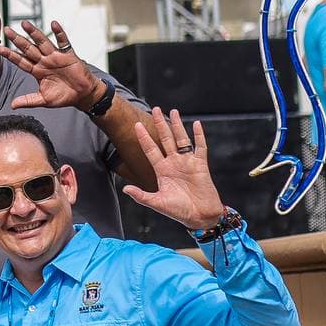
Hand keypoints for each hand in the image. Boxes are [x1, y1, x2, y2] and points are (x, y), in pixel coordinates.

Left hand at [0, 20, 103, 112]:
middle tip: (7, 30)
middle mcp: (44, 61)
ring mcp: (56, 57)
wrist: (82, 95)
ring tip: (24, 23)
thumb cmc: (63, 96)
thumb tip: (12, 105)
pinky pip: (63, 42)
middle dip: (18, 39)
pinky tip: (53, 24)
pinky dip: (60, 33)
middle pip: (28, 48)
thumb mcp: (43, 100)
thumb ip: (28, 101)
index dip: (10, 55)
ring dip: (34, 33)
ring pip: (43, 42)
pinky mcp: (68, 55)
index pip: (21, 61)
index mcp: (37, 71)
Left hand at [121, 107, 228, 229]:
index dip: (144, 137)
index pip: (150, 149)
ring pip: (181, 139)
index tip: (136, 125)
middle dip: (160, 124)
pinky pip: (200, 147)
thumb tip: (125, 189)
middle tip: (155, 109)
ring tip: (173, 111)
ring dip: (177, 125)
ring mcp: (187, 162)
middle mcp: (173, 163)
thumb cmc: (179, 211)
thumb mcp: (157, 203)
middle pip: (165, 139)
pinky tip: (196, 124)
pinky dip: (199, 135)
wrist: (200, 216)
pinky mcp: (201, 164)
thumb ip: (141, 196)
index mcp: (162, 170)